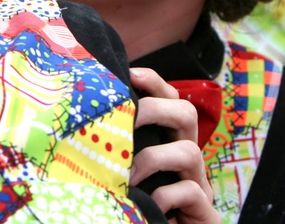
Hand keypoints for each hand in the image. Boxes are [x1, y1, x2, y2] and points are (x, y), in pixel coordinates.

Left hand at [131, 67, 218, 223]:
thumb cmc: (138, 204)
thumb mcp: (125, 170)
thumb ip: (117, 148)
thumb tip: (80, 124)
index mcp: (167, 142)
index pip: (169, 99)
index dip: (153, 82)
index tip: (129, 74)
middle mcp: (185, 158)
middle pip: (186, 114)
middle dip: (157, 108)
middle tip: (130, 117)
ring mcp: (197, 183)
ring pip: (190, 151)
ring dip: (155, 158)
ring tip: (130, 175)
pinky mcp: (204, 211)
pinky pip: (192, 191)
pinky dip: (168, 194)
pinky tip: (151, 203)